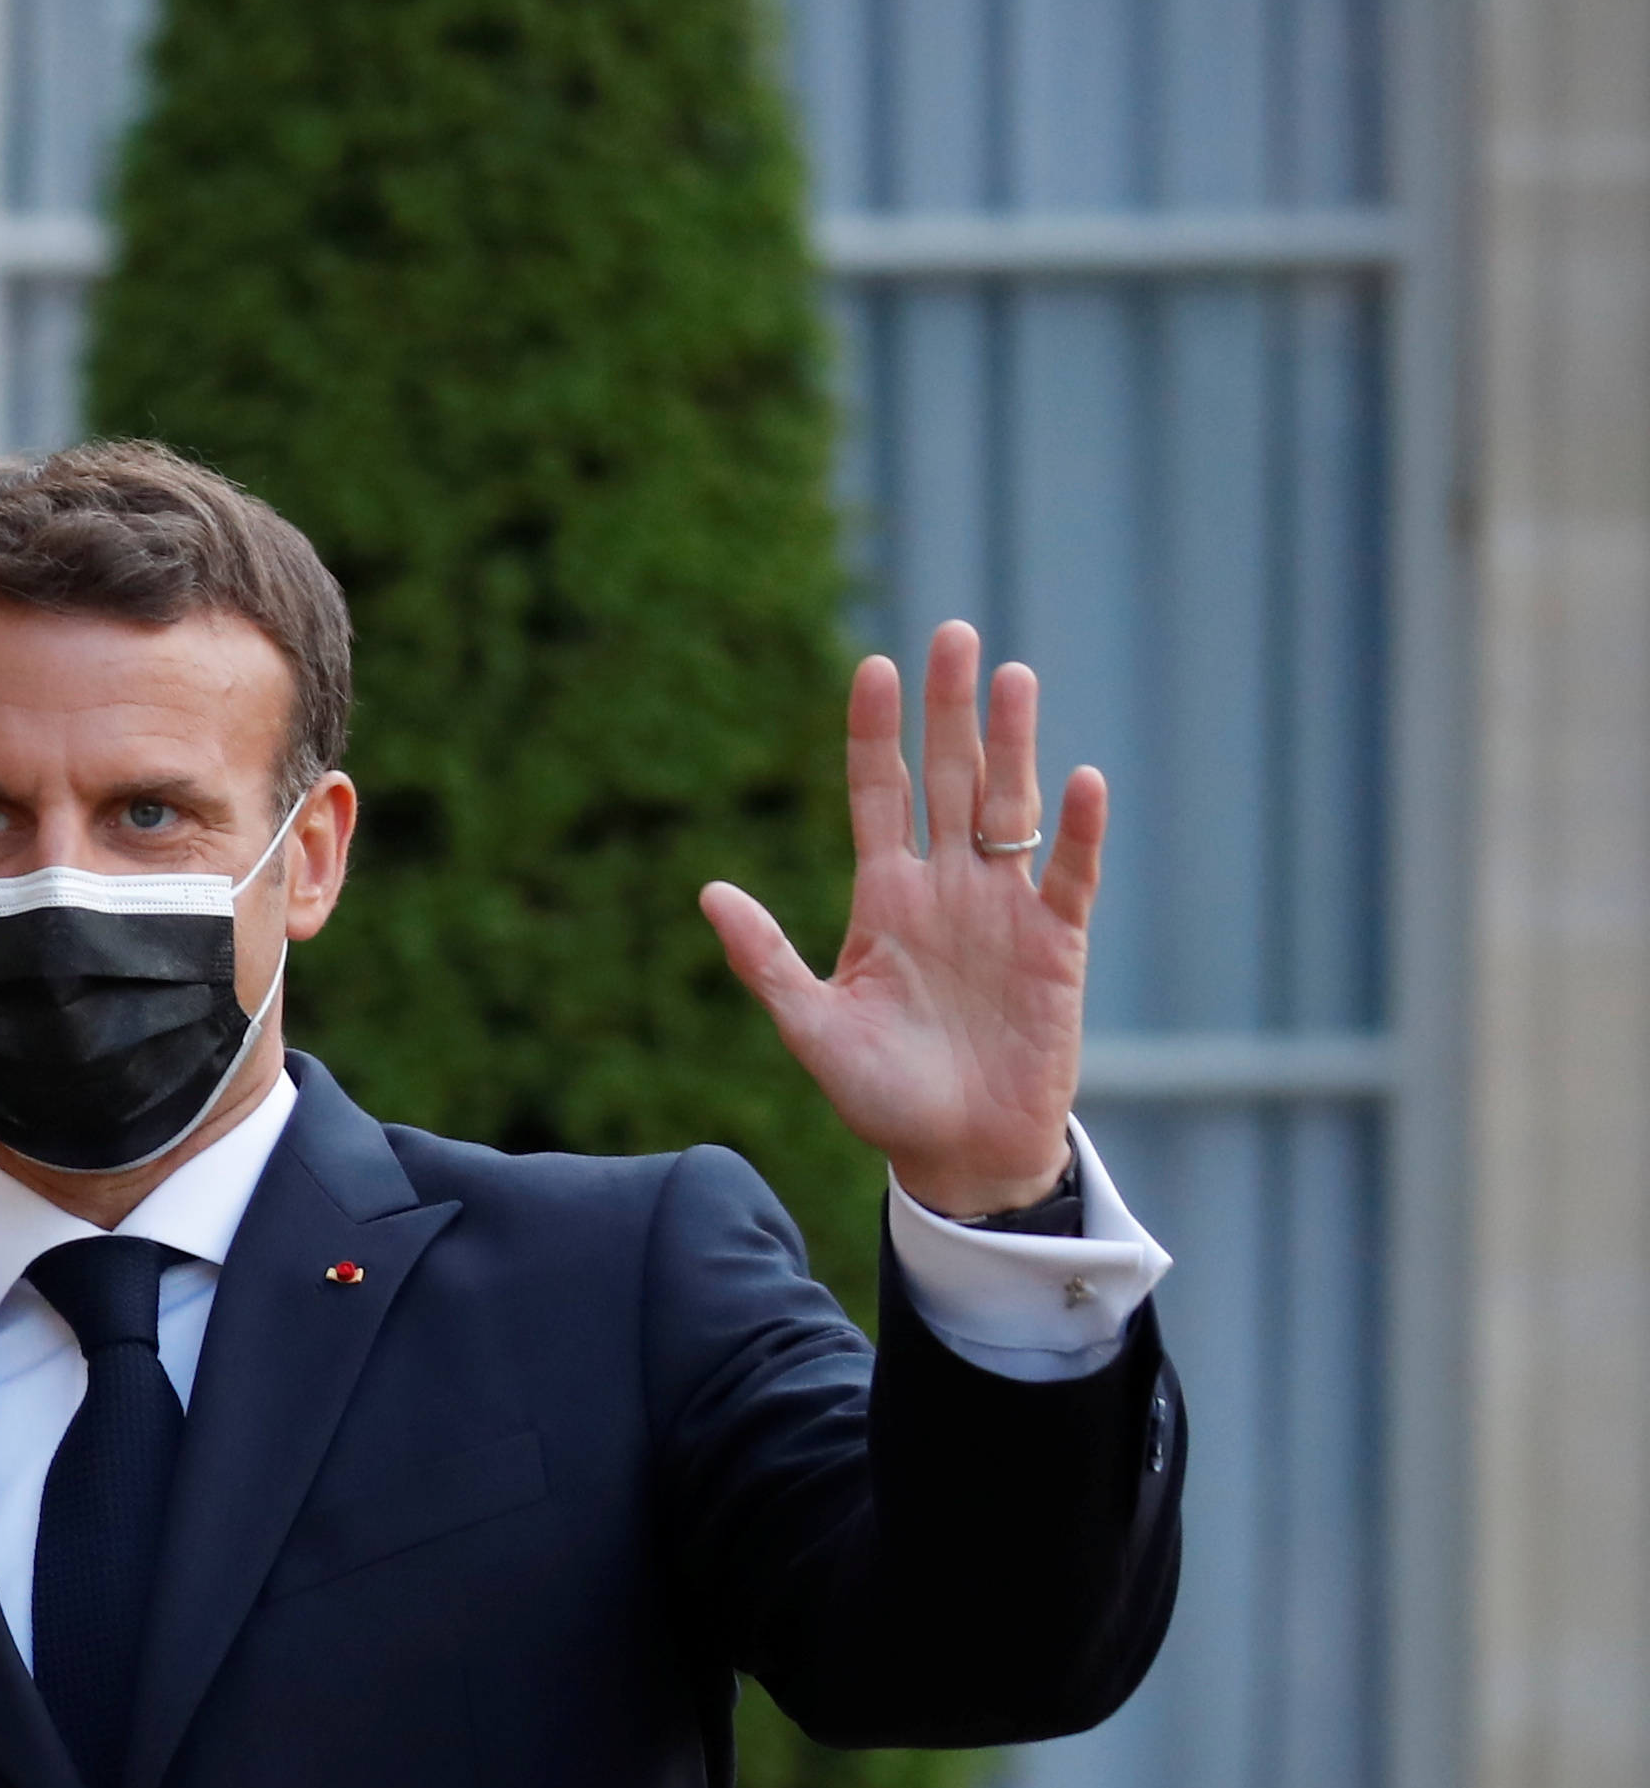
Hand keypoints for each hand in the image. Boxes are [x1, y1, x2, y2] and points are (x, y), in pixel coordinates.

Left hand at [700, 619, 1105, 1219]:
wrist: (957, 1154)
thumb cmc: (880, 1096)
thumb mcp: (811, 1028)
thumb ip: (765, 960)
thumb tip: (709, 892)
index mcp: (885, 899)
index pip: (879, 795)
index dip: (877, 733)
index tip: (874, 666)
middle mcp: (947, 888)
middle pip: (952, 778)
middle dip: (951, 710)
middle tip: (954, 634)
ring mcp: (1005, 910)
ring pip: (1011, 808)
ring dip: (1014, 745)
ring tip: (1013, 677)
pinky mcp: (1057, 945)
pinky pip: (1069, 876)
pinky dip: (1076, 832)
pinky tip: (1078, 781)